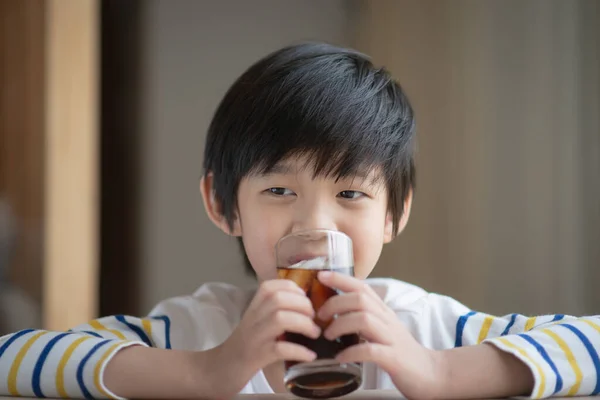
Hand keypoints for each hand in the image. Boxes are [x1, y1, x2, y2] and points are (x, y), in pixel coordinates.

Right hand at [202, 279, 319, 398]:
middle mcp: (252, 318)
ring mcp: (254, 337)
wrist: (223, 367)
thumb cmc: (247, 341)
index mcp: (253, 305)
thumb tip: (305, 301)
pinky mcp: (258, 356)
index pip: (272, 286)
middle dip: (302, 305)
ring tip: (314, 333)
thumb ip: (274, 306)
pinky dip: (299, 351)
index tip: (305, 299)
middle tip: (313, 317)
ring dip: (303, 324)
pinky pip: (280, 349)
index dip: (293, 289)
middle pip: (278, 299)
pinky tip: (309, 355)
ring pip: (280, 319)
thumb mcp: (258, 318)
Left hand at [317, 271, 440, 399]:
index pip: (362, 287)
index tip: (321, 275)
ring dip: (340, 325)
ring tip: (327, 336)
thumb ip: (362, 316)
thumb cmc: (398, 350)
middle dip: (335, 303)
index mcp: (383, 311)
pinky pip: (370, 350)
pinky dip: (352, 352)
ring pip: (364, 320)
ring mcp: (391, 338)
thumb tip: (334, 309)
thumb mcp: (381, 328)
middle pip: (360, 300)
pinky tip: (340, 357)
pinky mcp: (394, 358)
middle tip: (320, 316)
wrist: (429, 373)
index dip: (341, 278)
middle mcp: (387, 320)